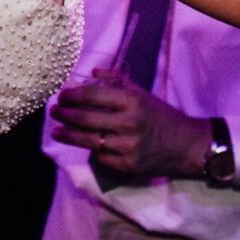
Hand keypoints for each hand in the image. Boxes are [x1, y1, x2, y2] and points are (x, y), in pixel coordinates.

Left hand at [49, 77, 211, 179]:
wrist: (186, 145)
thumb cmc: (161, 115)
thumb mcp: (142, 93)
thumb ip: (116, 81)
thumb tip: (92, 72)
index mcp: (132, 102)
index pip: (93, 96)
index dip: (73, 96)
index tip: (62, 95)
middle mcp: (128, 124)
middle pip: (86, 119)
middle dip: (65, 115)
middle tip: (54, 112)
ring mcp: (128, 147)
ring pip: (89, 141)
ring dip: (69, 136)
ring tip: (57, 132)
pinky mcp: (129, 166)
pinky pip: (101, 158)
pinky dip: (92, 151)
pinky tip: (86, 146)